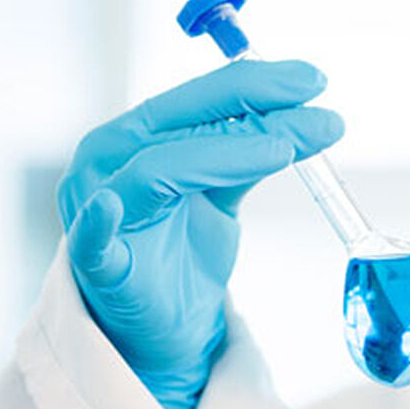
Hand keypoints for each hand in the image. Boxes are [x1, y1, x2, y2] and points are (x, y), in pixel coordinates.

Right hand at [56, 59, 342, 408]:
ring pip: (156, 170)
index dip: (253, 82)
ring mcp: (95, 210)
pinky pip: (91, 241)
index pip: (194, 97)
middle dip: (249, 104)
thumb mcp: (224, 193)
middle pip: (177, 122)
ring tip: (283, 148)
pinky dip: (99, 221)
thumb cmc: (183, 252)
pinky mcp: (96, 265)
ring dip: (221, 154)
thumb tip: (318, 117)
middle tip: (314, 101)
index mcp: (134, 137)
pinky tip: (112, 205)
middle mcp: (107, 162)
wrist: (164, 330)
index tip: (313, 79)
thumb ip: (256, 153)